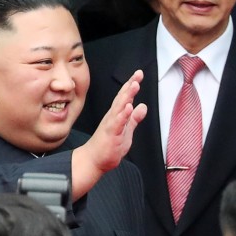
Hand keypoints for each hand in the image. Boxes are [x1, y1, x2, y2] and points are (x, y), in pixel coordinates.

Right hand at [72, 72, 146, 199]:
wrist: (93, 160)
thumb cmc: (108, 147)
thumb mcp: (126, 131)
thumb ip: (134, 119)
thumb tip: (142, 106)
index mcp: (117, 115)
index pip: (125, 97)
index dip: (131, 85)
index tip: (138, 74)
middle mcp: (112, 117)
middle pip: (122, 98)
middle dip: (130, 86)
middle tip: (138, 74)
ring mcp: (110, 125)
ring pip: (119, 108)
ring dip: (127, 96)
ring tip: (134, 85)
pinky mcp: (110, 134)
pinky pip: (117, 123)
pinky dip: (123, 115)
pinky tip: (128, 107)